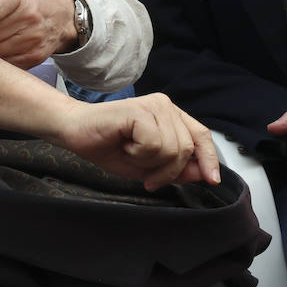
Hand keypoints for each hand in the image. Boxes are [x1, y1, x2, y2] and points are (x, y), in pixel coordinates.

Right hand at [53, 93, 220, 189]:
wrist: (75, 132)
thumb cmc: (108, 146)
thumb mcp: (148, 166)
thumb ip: (176, 168)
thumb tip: (204, 173)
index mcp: (171, 116)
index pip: (201, 136)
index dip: (209, 159)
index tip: (212, 180)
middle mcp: (165, 106)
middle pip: (186, 149)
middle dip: (167, 171)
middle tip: (145, 173)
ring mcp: (153, 105)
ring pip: (171, 149)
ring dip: (148, 162)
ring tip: (129, 152)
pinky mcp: (139, 110)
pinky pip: (153, 144)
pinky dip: (138, 154)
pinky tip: (124, 145)